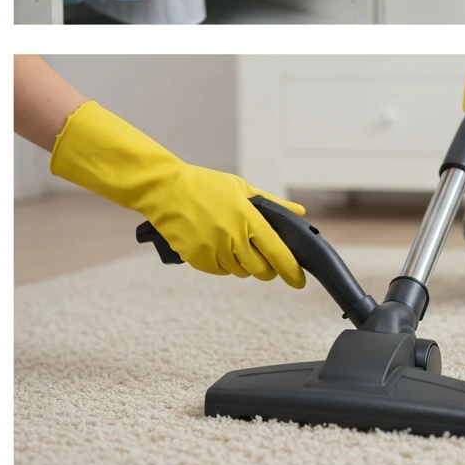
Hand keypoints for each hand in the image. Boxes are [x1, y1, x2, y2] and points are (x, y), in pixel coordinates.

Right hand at [48, 101, 305, 286]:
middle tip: (261, 257)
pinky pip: (219, 270)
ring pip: (239, 272)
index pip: (277, 252)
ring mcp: (214, 250)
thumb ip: (272, 204)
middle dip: (266, 268)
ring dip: (241, 263)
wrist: (165, 190)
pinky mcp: (197, 259)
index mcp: (248, 218)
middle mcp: (233, 237)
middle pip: (261, 270)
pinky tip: (215, 245)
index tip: (298, 280)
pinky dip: (221, 263)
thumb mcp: (241, 187)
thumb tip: (299, 212)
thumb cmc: (203, 185)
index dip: (291, 270)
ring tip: (231, 242)